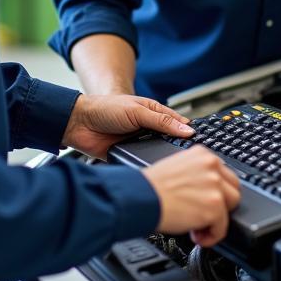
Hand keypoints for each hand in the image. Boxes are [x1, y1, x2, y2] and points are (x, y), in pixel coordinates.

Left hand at [61, 93, 192, 158]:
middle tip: (192, 159)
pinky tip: (155, 172)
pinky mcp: (128, 156)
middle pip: (170, 141)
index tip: (202, 142)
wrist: (79, 124)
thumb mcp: (137, 111)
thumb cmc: (105, 108)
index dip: (189, 132)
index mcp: (153, 113)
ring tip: (176, 168)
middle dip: (179, 149)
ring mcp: (138, 143)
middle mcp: (148, 129)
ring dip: (163, 159)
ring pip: (157, 154)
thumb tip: (186, 130)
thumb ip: (162, 121)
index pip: (178, 124)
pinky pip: (142, 164)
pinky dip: (147, 167)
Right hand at [142, 146, 240, 247]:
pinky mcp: (214, 206)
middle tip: (203, 215)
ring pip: (231, 207)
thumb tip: (205, 191)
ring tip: (199, 227)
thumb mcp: (177, 168)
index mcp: (202, 154)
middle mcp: (212, 166)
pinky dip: (212, 236)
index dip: (216, 192)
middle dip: (221, 205)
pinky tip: (197, 236)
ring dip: (217, 220)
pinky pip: (222, 227)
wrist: (140, 198)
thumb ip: (196, 174)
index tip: (206, 201)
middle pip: (232, 189)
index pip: (223, 174)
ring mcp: (215, 185)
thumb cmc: (150, 187)